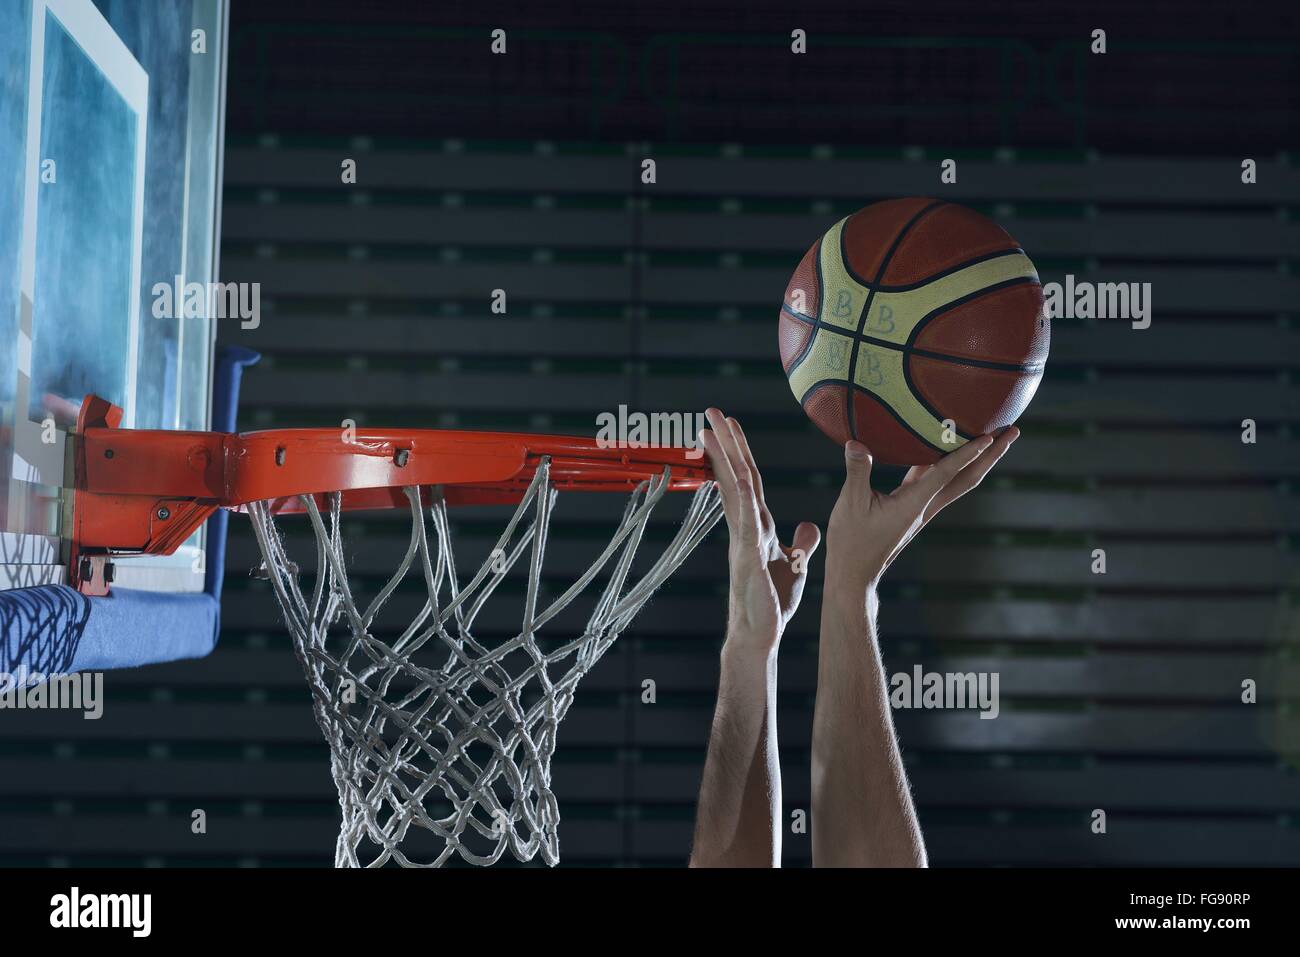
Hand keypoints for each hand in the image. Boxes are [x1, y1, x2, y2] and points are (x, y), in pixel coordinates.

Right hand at [700, 408, 820, 646]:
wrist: (758, 634)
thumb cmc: (772, 603)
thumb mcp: (793, 566)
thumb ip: (799, 543)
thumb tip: (808, 526)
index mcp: (757, 526)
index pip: (749, 481)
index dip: (740, 452)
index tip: (730, 425)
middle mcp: (746, 527)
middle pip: (736, 476)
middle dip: (725, 444)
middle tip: (711, 412)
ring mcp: (744, 540)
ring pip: (735, 491)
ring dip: (725, 460)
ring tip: (710, 431)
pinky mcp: (749, 557)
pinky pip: (745, 523)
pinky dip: (742, 500)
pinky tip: (738, 479)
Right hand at [826, 427, 1019, 598]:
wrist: (854, 574)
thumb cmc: (852, 542)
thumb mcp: (850, 504)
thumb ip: (857, 471)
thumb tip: (856, 442)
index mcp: (915, 504)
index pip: (947, 473)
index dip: (968, 453)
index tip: (991, 436)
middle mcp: (925, 506)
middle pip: (968, 478)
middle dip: (992, 454)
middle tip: (1012, 430)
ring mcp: (920, 509)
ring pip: (956, 480)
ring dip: (977, 459)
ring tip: (992, 436)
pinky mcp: (911, 510)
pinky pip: (937, 482)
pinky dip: (948, 464)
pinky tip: (944, 449)